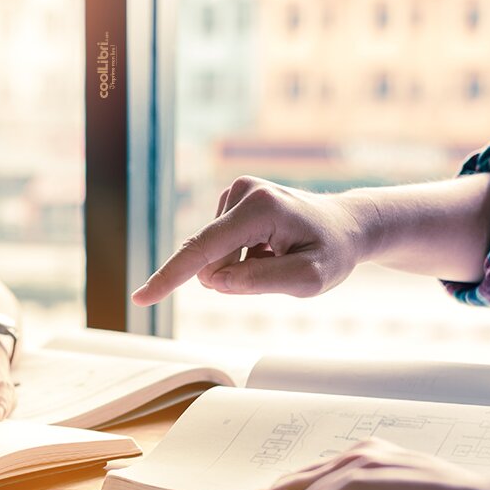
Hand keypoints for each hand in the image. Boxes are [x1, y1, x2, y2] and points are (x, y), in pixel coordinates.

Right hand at [131, 176, 365, 305]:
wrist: (347, 226)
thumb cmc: (333, 252)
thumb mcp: (309, 280)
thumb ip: (261, 282)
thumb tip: (216, 281)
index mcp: (260, 209)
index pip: (204, 249)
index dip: (170, 276)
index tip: (141, 297)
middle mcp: (243, 192)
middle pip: (210, 258)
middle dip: (233, 277)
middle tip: (279, 267)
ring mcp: (236, 192)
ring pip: (214, 255)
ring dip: (242, 267)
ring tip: (279, 255)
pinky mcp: (233, 198)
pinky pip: (220, 247)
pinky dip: (242, 256)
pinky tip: (271, 247)